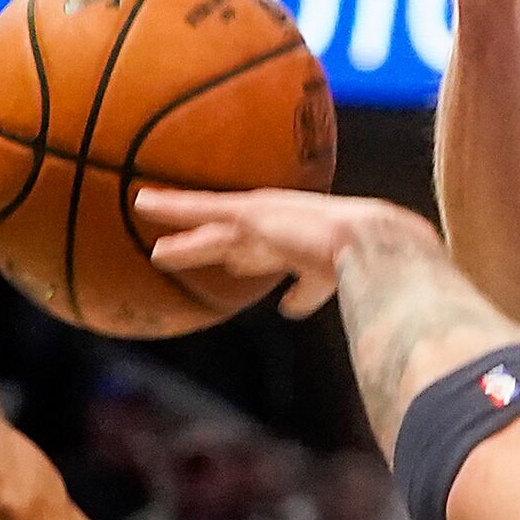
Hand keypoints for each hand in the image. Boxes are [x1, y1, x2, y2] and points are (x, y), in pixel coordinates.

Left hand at [137, 187, 440, 316]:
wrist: (376, 249)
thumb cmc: (378, 279)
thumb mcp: (347, 296)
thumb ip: (318, 303)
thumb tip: (298, 317)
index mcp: (312, 252)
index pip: (280, 260)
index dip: (264, 267)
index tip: (248, 275)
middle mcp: (286, 231)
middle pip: (239, 240)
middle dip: (214, 245)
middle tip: (184, 249)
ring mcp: (266, 220)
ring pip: (213, 224)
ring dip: (182, 221)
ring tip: (146, 211)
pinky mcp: (249, 213)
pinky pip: (200, 210)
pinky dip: (172, 207)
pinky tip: (142, 202)